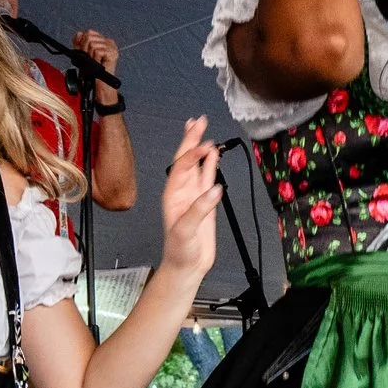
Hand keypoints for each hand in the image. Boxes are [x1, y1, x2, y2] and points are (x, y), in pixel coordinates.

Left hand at [72, 30, 121, 99]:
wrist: (99, 84)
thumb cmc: (92, 72)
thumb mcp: (83, 55)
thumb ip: (80, 43)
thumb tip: (78, 33)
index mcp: (103, 40)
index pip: (88, 32)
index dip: (82, 42)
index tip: (83, 53)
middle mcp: (108, 42)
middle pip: (89, 36)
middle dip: (85, 49)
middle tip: (89, 59)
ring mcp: (112, 47)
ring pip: (92, 44)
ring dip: (91, 56)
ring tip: (95, 63)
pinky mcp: (113, 53)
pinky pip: (97, 51)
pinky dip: (95, 59)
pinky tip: (99, 64)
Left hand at [158, 117, 221, 280]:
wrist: (187, 266)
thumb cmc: (179, 251)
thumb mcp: (185, 231)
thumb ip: (199, 209)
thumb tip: (215, 190)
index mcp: (172, 194)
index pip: (182, 167)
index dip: (193, 154)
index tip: (206, 146)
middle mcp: (181, 191)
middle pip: (186, 159)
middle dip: (191, 139)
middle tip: (198, 121)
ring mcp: (193, 195)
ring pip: (197, 165)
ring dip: (200, 148)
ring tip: (203, 129)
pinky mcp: (204, 202)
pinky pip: (207, 178)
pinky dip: (211, 165)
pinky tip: (214, 154)